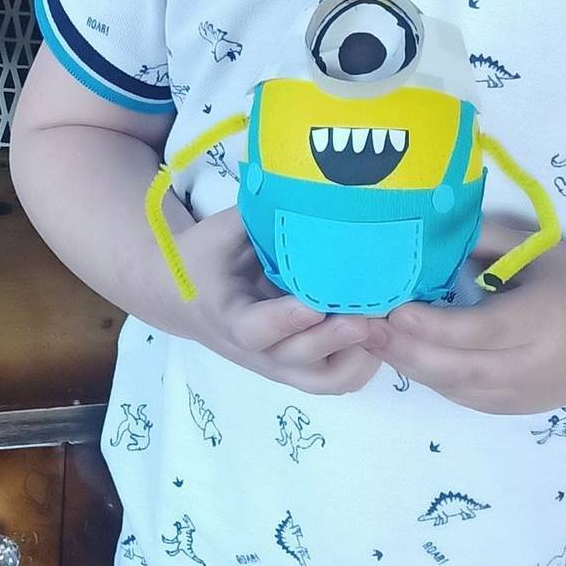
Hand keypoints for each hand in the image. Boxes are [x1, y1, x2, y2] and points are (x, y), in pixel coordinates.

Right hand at [161, 207, 381, 396]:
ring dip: (355, 358)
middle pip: (295, 361)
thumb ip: (260, 217)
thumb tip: (307, 185)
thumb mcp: (222, 231)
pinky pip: (334, 379)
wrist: (184, 296)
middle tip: (368, 316)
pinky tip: (379, 331)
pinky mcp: (296, 366)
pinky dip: (361, 364)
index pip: (254, 330)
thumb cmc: (206, 256)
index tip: (314, 305)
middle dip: (332, 341)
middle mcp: (254, 350)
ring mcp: (277, 363)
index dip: (285, 321)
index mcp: (227, 314)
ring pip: (320, 380)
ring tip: (381, 324)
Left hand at [362, 241, 565, 414]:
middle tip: (362, 326)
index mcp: (546, 320)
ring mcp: (523, 395)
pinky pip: (460, 396)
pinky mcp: (511, 408)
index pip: (484, 331)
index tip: (396, 309)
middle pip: (463, 368)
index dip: (437, 326)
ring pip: (455, 387)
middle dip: (408, 350)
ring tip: (367, 337)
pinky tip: (397, 352)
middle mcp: (534, 365)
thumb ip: (485, 239)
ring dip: (408, 364)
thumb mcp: (540, 249)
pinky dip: (426, 376)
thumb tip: (429, 225)